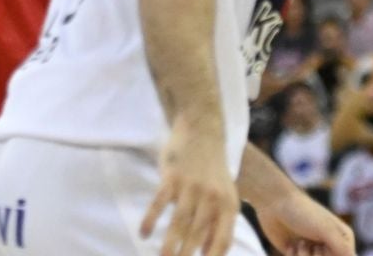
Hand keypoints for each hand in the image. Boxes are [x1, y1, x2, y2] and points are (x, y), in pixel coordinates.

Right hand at [141, 118, 237, 255]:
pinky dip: (151, 219)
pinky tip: (144, 234)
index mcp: (228, 206)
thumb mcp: (225, 195)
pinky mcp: (172, 176)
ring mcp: (191, 187)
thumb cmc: (213, 170)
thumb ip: (219, 223)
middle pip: (197, 236)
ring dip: (169, 245)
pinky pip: (160, 203)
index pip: (222, 241)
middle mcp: (212, 198)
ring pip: (179, 223)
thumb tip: (209, 253)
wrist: (202, 129)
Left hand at [258, 188, 354, 255]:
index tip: (321, 247)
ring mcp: (313, 249)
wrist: (273, 203)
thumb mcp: (325, 229)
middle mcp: (330, 245)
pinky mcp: (297, 253)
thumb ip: (342, 248)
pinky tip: (290, 245)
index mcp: (343, 239)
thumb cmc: (303, 212)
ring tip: (300, 242)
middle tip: (312, 244)